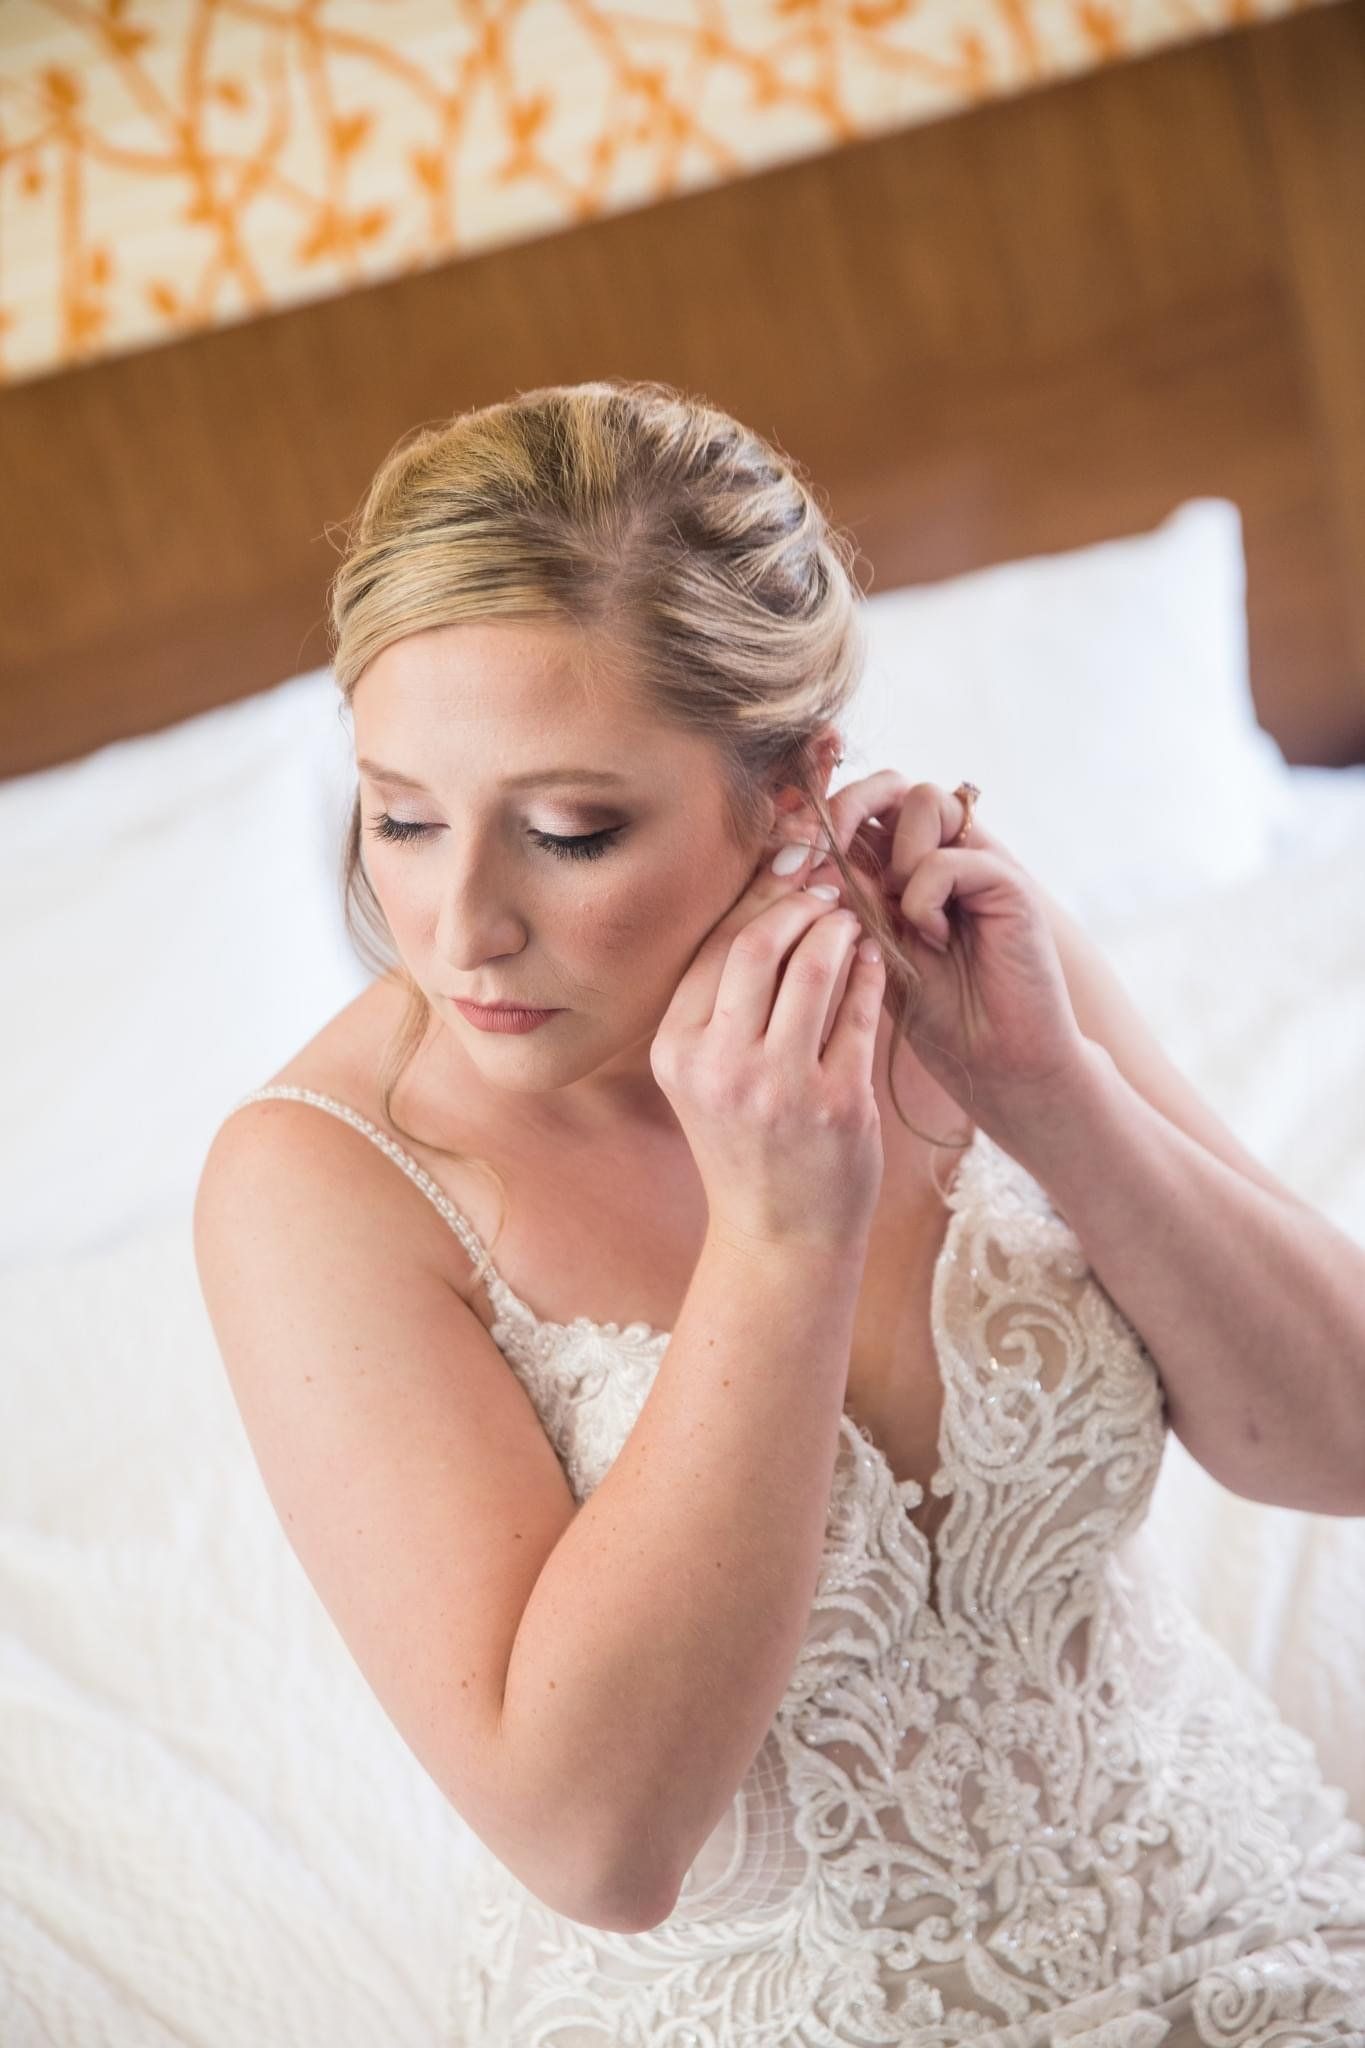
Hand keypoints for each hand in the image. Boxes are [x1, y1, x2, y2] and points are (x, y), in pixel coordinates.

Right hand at [651, 838, 886, 1253]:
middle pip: (760, 945)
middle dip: (800, 903)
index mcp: (676, 1051)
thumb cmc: (745, 1144)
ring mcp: (780, 1087)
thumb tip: (766, 898)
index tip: (789, 871)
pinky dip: (870, 974)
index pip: (716, 947)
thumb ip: (722, 1002)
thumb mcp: (705, 1076)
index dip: (758, 897)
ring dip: (840, 931)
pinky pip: (860, 1012)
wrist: (780, 1235)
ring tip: (851, 921)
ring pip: (815, 969)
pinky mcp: (838, 1103)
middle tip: (827, 888)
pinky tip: (873, 960)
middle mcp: (720, 1066)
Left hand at [777, 773, 1088, 1127]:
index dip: (818, 818)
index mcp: (901, 864)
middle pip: (889, 783)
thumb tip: (800, 856)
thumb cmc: (934, 1012)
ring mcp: (976, 860)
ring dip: (895, 854)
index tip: (787, 859)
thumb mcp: (869, 953)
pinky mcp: (1007, 881)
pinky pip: (947, 858)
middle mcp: (940, 851)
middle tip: (824, 855)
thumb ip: (844, 903)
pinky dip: (926, 897)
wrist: (997, 1059)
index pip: (857, 806)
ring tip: (896, 914)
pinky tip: (934, 939)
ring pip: (924, 800)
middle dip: (847, 809)